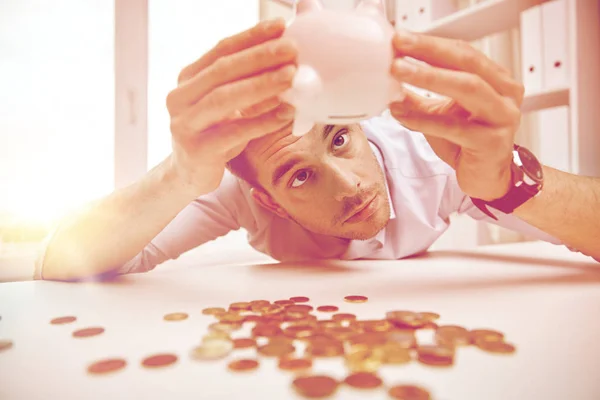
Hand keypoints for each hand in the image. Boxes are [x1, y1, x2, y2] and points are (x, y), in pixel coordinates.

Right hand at [166, 19, 297, 194]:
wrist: (189, 174)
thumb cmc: (215, 133)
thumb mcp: (227, 104)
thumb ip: (247, 82)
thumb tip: (289, 62)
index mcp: (188, 78)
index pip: (221, 50)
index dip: (251, 36)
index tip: (281, 26)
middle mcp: (180, 97)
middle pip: (222, 70)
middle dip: (260, 57)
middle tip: (292, 49)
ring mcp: (185, 123)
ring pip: (224, 99)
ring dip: (261, 85)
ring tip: (291, 76)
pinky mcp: (197, 149)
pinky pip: (234, 132)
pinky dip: (262, 121)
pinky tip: (286, 113)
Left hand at [389, 31, 524, 200]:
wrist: (488, 180)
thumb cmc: (468, 144)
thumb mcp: (441, 114)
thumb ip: (418, 97)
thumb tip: (389, 80)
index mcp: (496, 79)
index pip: (462, 53)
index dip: (430, 44)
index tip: (401, 38)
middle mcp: (505, 94)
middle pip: (467, 62)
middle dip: (430, 51)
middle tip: (400, 45)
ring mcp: (502, 117)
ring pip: (467, 87)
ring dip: (429, 76)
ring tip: (399, 71)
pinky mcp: (492, 142)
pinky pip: (454, 127)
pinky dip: (424, 119)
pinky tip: (402, 114)